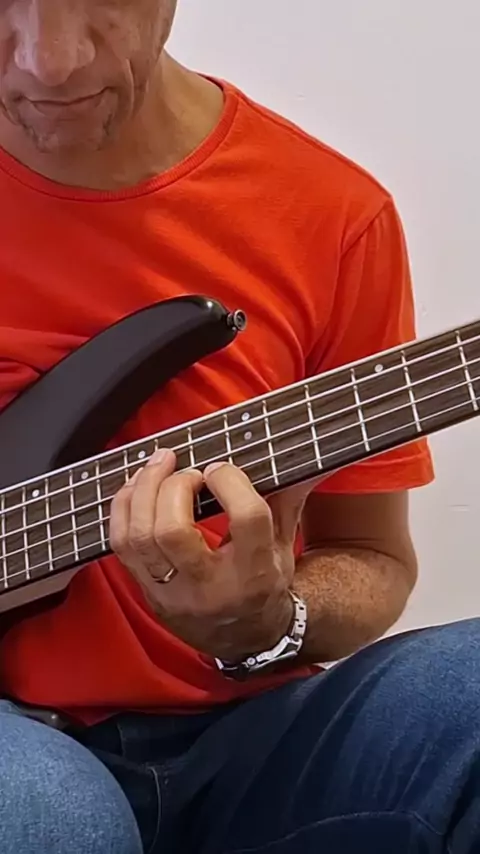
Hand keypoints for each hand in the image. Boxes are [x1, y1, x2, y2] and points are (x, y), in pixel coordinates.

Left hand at [109, 448, 308, 660]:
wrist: (245, 639)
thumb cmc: (265, 581)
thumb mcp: (284, 543)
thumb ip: (289, 497)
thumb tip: (312, 460)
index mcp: (255, 572)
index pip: (245, 519)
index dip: (230, 483)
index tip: (220, 469)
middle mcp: (210, 587)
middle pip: (174, 530)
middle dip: (174, 486)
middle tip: (186, 470)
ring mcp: (173, 593)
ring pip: (140, 537)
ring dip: (142, 491)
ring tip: (157, 466)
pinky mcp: (148, 592)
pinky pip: (120, 545)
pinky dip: (123, 509)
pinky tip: (137, 488)